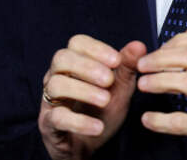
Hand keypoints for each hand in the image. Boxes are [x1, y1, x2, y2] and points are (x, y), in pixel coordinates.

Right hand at [38, 36, 146, 159]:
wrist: (91, 144)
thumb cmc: (102, 110)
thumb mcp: (120, 88)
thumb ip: (127, 67)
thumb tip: (139, 45)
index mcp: (74, 63)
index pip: (77, 43)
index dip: (96, 49)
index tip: (116, 60)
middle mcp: (58, 76)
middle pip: (61, 58)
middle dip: (87, 67)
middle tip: (109, 80)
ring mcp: (50, 99)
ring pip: (56, 85)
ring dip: (83, 91)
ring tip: (105, 101)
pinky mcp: (48, 123)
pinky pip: (57, 118)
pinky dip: (79, 122)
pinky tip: (97, 126)